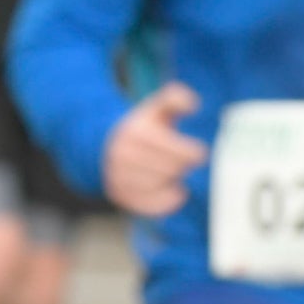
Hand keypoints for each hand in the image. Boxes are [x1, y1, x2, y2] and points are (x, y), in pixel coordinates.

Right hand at [103, 82, 208, 216]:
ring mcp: (118, 176)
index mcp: (136, 132)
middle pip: (171, 168)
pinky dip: (167, 201)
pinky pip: (150, 205)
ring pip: (161, 185)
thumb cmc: (142, 127)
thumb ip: (175, 98)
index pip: (177, 150)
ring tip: (174, 173)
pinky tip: (174, 191)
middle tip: (183, 163)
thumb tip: (193, 104)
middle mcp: (123, 154)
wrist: (105, 146)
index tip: (198, 152)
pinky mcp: (119, 194)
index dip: (194, 153)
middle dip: (182, 166)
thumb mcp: (156, 108)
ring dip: (173, 180)